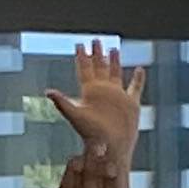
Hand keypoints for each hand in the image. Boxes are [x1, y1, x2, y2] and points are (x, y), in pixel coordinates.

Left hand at [48, 41, 140, 158]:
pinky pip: (135, 87)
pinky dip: (138, 79)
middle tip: (95, 40)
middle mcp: (102, 92)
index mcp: (89, 92)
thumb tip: (48, 92)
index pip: (84, 70)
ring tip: (113, 49)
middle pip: (99, 68)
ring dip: (114, 61)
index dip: (81, 58)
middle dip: (97, 54)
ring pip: (115, 73)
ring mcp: (117, 96)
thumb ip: (63, 103)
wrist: (110, 148)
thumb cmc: (92, 135)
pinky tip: (140, 69)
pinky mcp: (131, 103)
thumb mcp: (76, 116)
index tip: (78, 45)